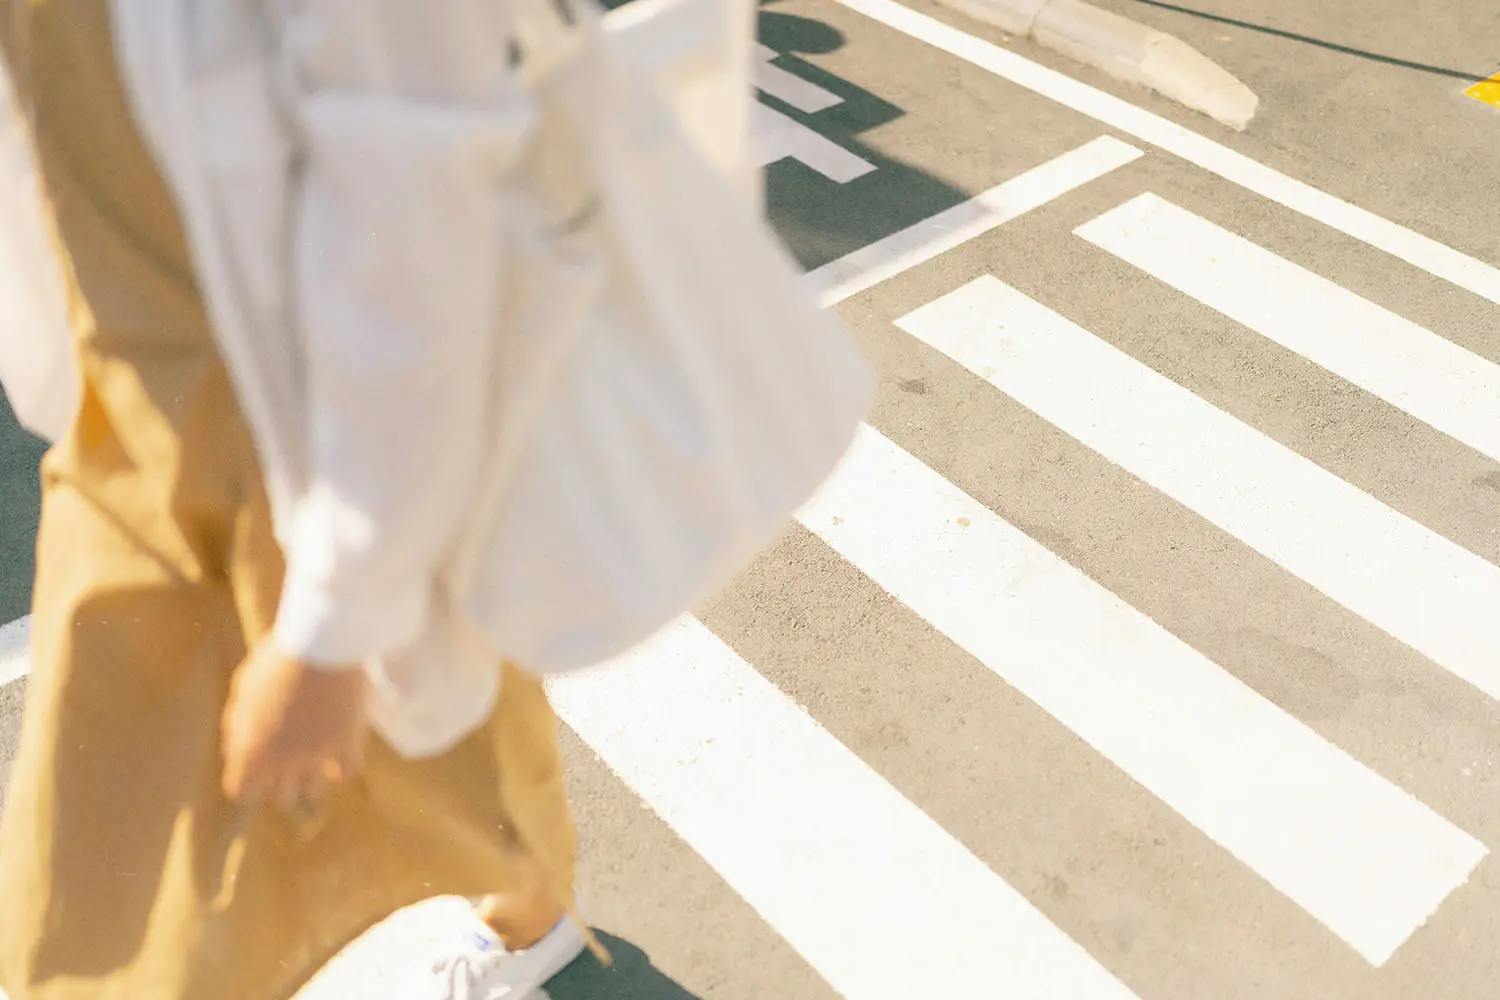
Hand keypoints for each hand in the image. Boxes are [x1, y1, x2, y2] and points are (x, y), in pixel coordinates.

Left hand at [220, 641, 370, 809]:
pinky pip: (345, 772)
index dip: (249, 780)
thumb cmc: (279, 658)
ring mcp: (316, 755)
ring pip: (312, 788)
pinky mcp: (347, 744)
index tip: (257, 767)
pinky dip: (340, 764)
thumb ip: (236, 723)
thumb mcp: (244, 687)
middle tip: (289, 757)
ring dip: (311, 772)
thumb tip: (234, 749)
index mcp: (250, 748)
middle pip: (281, 797)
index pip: (242, 790)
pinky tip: (339, 747)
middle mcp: (281, 760)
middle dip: (282, 780)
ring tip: (315, 747)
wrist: (323, 641)